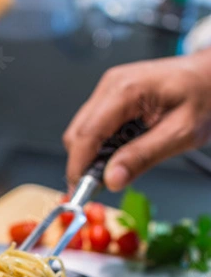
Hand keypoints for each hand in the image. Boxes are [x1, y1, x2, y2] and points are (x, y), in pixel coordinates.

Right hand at [63, 49, 210, 191]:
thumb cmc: (204, 96)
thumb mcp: (180, 134)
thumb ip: (143, 157)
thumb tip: (112, 179)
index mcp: (126, 90)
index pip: (87, 134)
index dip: (78, 166)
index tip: (79, 191)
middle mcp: (111, 86)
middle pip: (77, 133)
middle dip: (83, 163)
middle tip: (101, 186)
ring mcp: (110, 90)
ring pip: (83, 132)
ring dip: (93, 156)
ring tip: (117, 169)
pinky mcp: (112, 97)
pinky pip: (95, 127)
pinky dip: (101, 146)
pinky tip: (121, 153)